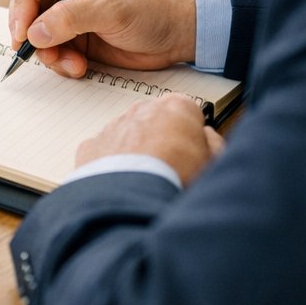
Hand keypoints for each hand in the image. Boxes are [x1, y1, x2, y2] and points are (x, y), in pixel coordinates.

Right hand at [8, 0, 197, 77]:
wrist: (179, 33)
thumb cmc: (153, 8)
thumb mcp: (111, 9)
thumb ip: (70, 19)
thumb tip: (34, 33)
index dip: (20, 4)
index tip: (24, 32)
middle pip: (25, 8)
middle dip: (32, 34)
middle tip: (44, 53)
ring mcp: (68, 13)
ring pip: (36, 34)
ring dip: (49, 53)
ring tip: (72, 63)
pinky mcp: (74, 36)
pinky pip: (51, 50)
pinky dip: (60, 62)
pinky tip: (79, 66)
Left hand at [76, 93, 224, 185]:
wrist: (133, 197)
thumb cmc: (176, 178)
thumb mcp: (214, 162)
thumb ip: (213, 143)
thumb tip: (208, 137)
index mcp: (176, 107)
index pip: (189, 112)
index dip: (192, 133)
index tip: (194, 150)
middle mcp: (141, 110)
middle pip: (156, 120)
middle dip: (162, 139)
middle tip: (171, 168)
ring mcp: (113, 126)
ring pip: (128, 134)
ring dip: (136, 151)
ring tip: (146, 179)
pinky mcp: (91, 146)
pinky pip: (105, 151)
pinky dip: (111, 164)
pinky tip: (122, 183)